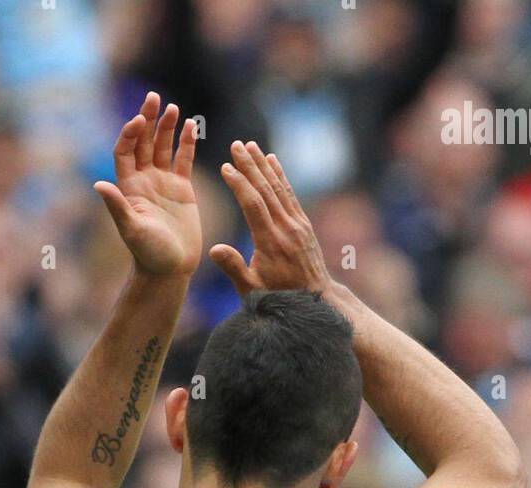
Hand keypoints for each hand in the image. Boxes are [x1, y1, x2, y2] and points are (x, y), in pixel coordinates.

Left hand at [94, 92, 200, 278]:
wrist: (170, 270)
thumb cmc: (148, 254)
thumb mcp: (131, 230)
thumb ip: (117, 206)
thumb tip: (99, 184)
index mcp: (129, 187)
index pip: (125, 150)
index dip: (130, 133)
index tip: (139, 121)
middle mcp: (144, 180)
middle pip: (143, 142)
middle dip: (148, 120)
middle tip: (154, 98)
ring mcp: (163, 183)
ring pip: (163, 147)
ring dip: (167, 127)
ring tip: (174, 109)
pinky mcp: (182, 189)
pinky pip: (184, 160)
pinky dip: (187, 143)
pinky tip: (192, 126)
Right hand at [211, 142, 331, 295]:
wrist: (316, 301)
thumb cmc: (278, 298)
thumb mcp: (252, 290)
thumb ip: (234, 268)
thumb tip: (214, 249)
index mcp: (271, 243)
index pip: (253, 204)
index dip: (239, 183)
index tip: (226, 167)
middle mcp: (286, 229)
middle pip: (266, 189)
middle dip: (250, 165)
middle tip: (236, 144)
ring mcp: (298, 225)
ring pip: (278, 188)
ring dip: (264, 165)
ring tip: (251, 146)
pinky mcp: (304, 224)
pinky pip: (290, 194)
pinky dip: (280, 176)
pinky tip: (273, 161)